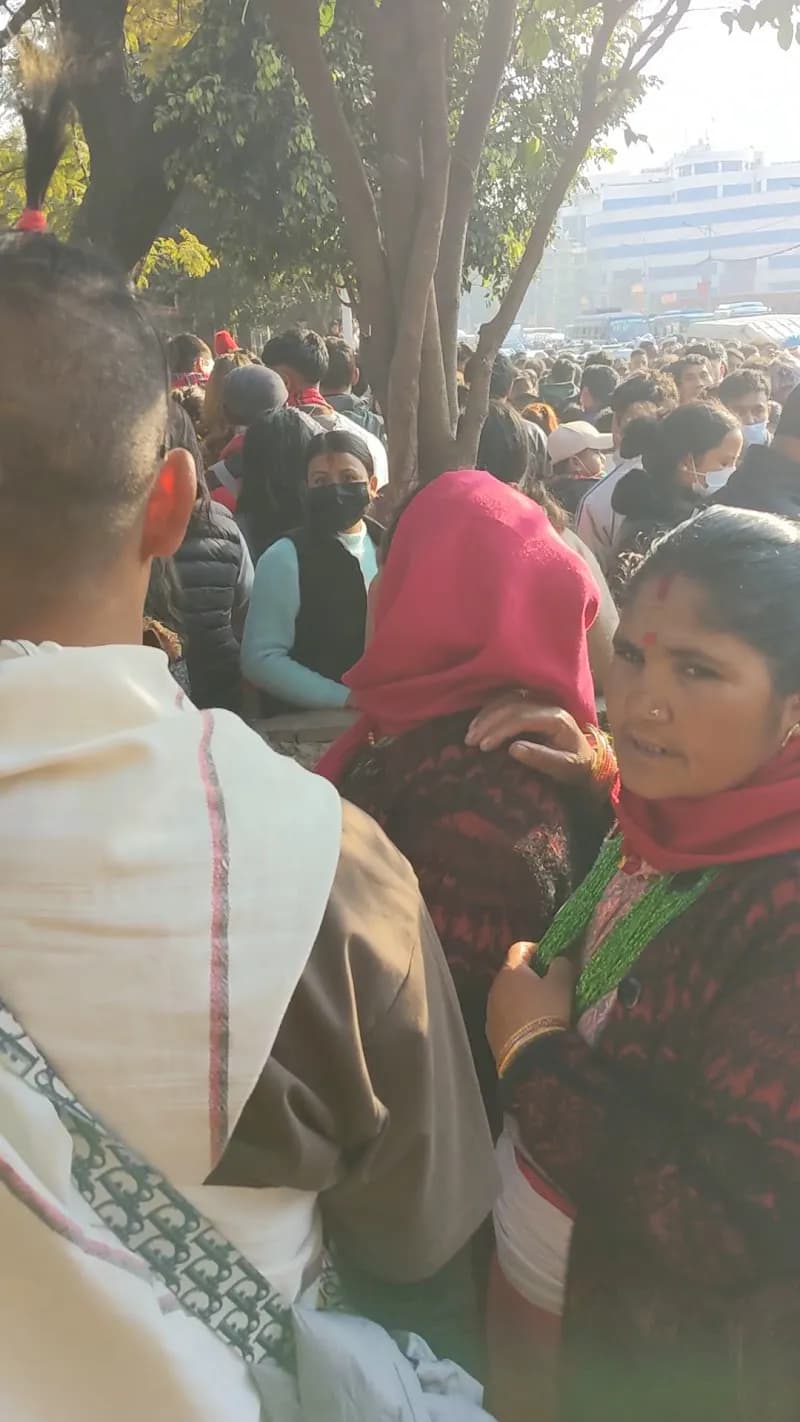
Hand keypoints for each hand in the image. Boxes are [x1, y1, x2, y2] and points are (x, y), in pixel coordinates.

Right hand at [465, 695, 593, 789]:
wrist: (588, 761)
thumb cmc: (576, 767)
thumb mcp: (563, 768)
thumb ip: (541, 758)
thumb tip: (513, 749)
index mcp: (556, 719)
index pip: (522, 717)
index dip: (500, 729)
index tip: (484, 746)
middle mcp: (548, 705)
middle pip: (512, 706)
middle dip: (488, 722)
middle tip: (470, 740)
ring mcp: (540, 703)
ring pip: (508, 700)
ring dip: (486, 714)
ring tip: (471, 733)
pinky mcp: (533, 705)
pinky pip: (509, 701)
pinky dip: (491, 710)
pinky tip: (479, 722)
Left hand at [487, 946, 575, 1064]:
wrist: (530, 1055)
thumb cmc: (547, 1012)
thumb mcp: (561, 985)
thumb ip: (561, 965)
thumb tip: (559, 960)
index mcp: (511, 970)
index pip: (520, 948)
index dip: (537, 949)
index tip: (552, 960)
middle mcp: (495, 987)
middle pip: (512, 973)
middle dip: (530, 976)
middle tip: (550, 986)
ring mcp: (490, 1010)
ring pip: (507, 995)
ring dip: (522, 998)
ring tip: (541, 1010)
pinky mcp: (491, 1031)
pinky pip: (505, 1016)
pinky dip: (516, 1016)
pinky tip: (530, 1028)